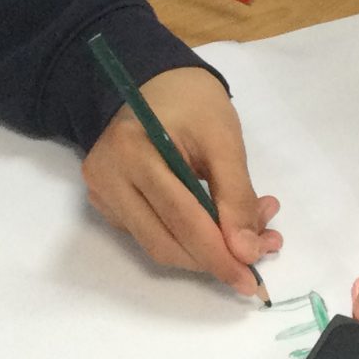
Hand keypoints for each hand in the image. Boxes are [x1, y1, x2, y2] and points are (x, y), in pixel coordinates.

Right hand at [82, 66, 282, 295]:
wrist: (154, 83)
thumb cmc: (191, 101)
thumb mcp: (224, 139)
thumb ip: (236, 196)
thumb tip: (247, 252)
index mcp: (133, 151)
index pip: (179, 218)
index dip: (218, 253)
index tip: (253, 275)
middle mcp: (107, 176)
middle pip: (163, 241)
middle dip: (213, 259)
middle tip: (257, 258)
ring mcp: (102, 192)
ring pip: (156, 245)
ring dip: (204, 253)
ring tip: (247, 237)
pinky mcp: (107, 202)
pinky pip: (149, 234)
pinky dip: (186, 240)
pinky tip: (216, 224)